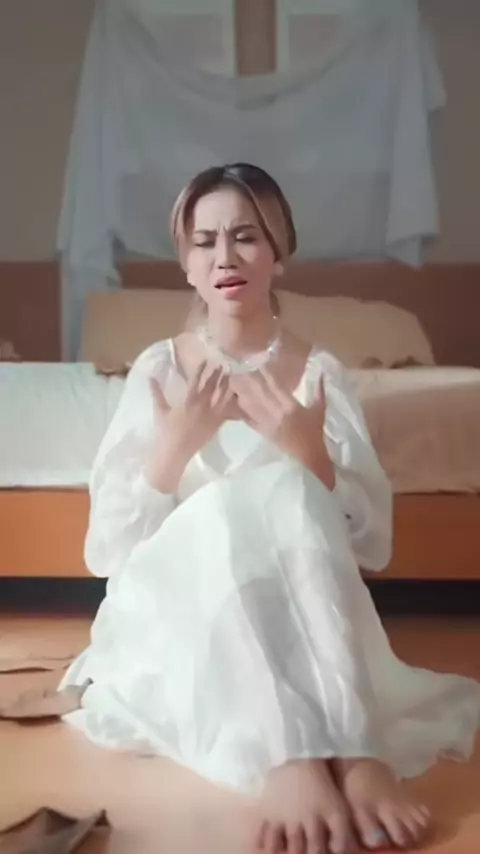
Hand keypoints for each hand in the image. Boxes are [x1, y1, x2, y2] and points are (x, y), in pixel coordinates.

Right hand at [146, 362, 233, 490]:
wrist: (176, 451)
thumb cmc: (166, 431)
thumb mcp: (160, 410)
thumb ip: (157, 393)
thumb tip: (150, 377)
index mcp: (188, 400)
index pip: (196, 380)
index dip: (201, 369)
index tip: (206, 359)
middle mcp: (202, 405)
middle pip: (212, 386)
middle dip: (217, 373)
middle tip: (223, 363)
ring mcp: (211, 415)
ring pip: (222, 396)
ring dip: (226, 384)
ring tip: (230, 374)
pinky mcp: (216, 424)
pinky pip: (227, 411)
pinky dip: (231, 402)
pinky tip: (235, 395)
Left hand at [231, 369, 334, 487]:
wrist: (309, 461)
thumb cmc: (316, 436)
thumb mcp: (320, 412)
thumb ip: (319, 391)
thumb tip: (321, 373)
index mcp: (290, 406)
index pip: (273, 385)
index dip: (262, 372)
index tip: (254, 360)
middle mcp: (275, 413)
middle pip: (256, 392)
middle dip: (245, 378)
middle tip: (236, 364)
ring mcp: (265, 423)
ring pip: (248, 403)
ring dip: (239, 390)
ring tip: (231, 377)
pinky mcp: (260, 432)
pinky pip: (246, 417)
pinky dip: (239, 408)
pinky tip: (232, 399)